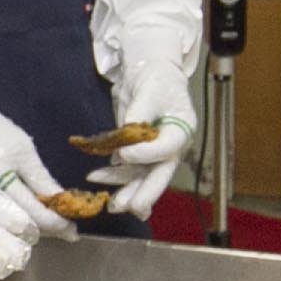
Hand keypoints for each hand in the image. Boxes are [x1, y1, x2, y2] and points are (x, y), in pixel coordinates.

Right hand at [0, 106, 80, 242]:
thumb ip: (41, 180)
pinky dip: (24, 220)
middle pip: (24, 226)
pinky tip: (36, 216)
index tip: (73, 226)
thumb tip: (63, 202)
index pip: (33, 214)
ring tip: (58, 225)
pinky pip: (5, 220)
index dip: (56, 223)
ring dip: (38, 228)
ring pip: (14, 227)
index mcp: (0, 185)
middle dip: (49, 230)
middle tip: (70, 230)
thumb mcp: (23, 152)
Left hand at [88, 71, 197, 219]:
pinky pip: (129, 169)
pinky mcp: (140, 153)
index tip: (123, 155)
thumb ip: (139, 114)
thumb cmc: (156, 79)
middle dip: (145, 192)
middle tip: (132, 207)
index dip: (146, 153)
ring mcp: (156, 151)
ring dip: (127, 189)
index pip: (167, 148)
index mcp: (182, 128)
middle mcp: (172, 145)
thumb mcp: (149, 91)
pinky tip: (98, 178)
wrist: (149, 73)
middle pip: (160, 172)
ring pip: (143, 176)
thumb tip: (127, 138)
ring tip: (112, 204)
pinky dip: (114, 175)